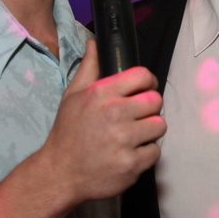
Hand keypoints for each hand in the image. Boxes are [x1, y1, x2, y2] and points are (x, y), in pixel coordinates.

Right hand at [43, 39, 165, 204]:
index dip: (148, 82)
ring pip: (159, 126)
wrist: (60, 174)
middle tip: (137, 116)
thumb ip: (89, 68)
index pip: (142, 75)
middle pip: (155, 100)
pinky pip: (155, 152)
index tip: (144, 89)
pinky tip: (129, 153)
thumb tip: (95, 43)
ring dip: (149, 131)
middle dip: (149, 108)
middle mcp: (113, 114)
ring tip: (132, 136)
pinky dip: (145, 154)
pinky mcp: (131, 164)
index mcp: (100, 94)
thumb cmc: (67, 134)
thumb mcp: (72, 96)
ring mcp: (123, 140)